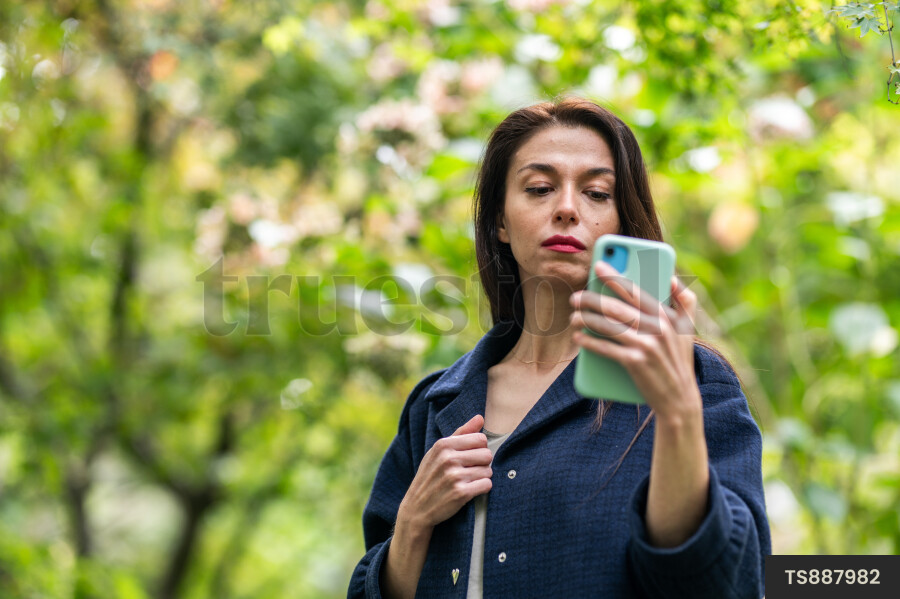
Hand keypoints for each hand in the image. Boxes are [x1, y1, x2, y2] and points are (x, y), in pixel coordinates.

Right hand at [397, 414, 492, 532]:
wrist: (416, 508)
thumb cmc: (430, 476)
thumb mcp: (439, 451)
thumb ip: (461, 433)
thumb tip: (480, 418)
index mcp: (443, 445)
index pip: (480, 439)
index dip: (479, 449)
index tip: (470, 457)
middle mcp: (448, 458)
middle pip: (487, 454)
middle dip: (482, 464)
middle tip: (470, 471)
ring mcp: (454, 476)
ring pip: (488, 470)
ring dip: (482, 477)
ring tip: (468, 481)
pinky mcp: (460, 493)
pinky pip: (487, 485)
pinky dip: (481, 489)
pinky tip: (470, 490)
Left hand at [569, 261, 701, 420]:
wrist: (680, 400)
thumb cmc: (679, 361)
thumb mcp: (688, 330)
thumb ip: (685, 301)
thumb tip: (672, 277)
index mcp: (667, 316)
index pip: (636, 290)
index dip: (615, 276)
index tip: (598, 265)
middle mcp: (658, 328)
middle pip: (617, 307)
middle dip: (592, 299)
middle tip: (575, 297)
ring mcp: (647, 346)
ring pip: (608, 326)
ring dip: (586, 319)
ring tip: (574, 317)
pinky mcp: (636, 363)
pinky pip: (606, 348)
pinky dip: (589, 342)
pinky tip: (578, 337)